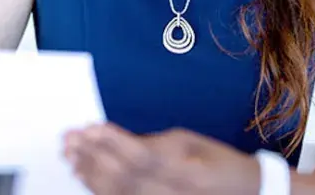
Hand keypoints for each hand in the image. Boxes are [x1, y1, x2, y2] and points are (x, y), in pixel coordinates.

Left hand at [63, 123, 259, 194]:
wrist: (244, 194)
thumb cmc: (219, 165)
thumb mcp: (191, 142)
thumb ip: (153, 143)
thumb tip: (113, 138)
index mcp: (188, 173)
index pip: (142, 158)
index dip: (112, 142)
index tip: (90, 127)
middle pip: (124, 179)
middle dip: (93, 156)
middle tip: (70, 138)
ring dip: (90, 173)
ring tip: (71, 154)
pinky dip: (98, 189)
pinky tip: (84, 175)